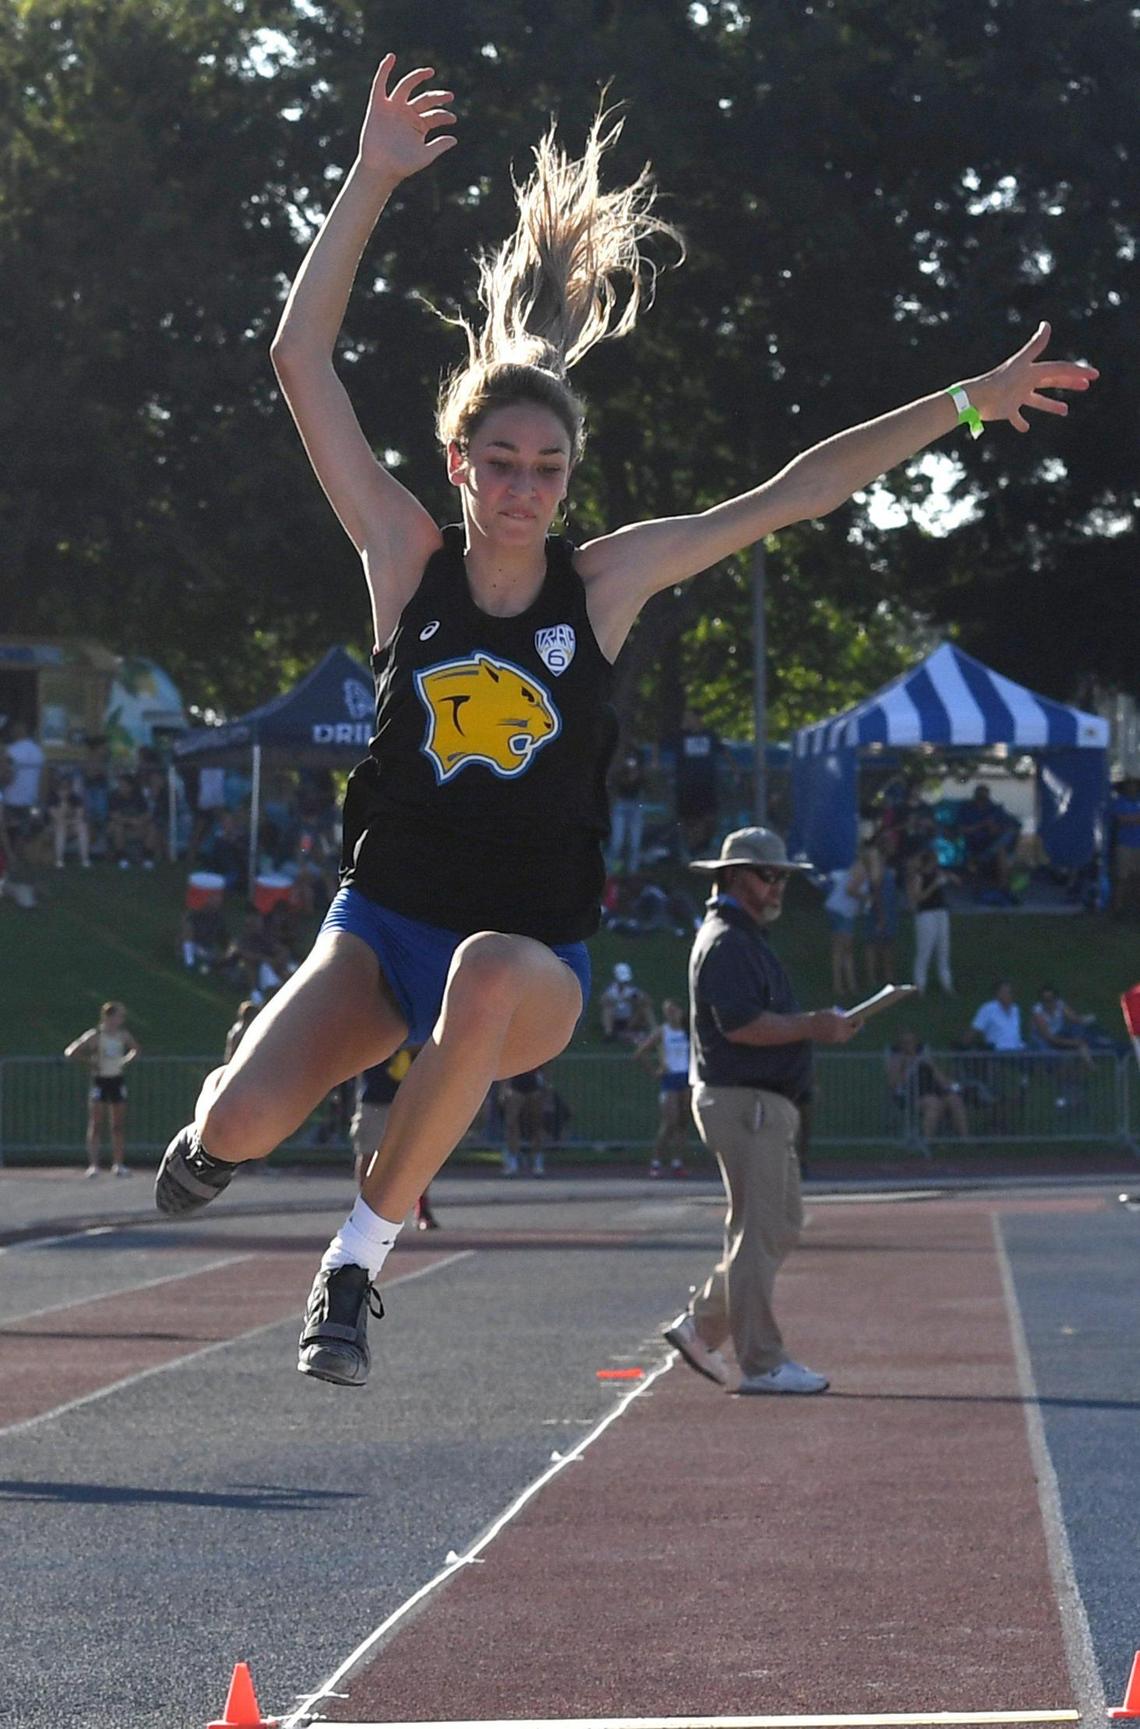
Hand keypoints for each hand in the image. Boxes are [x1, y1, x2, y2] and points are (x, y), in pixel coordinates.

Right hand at [357, 53, 456, 183]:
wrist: (381, 168)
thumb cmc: (402, 165)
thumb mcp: (425, 156)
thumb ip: (439, 146)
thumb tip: (454, 139)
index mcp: (418, 125)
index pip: (434, 114)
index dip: (444, 115)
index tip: (453, 119)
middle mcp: (407, 113)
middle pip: (424, 99)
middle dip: (437, 96)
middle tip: (450, 96)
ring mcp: (393, 108)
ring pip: (406, 86)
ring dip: (418, 77)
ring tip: (430, 72)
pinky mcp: (378, 105)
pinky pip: (380, 84)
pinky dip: (384, 70)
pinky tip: (391, 58)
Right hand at [811, 1010, 859, 1044]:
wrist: (808, 1026)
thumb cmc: (819, 1017)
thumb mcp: (830, 1013)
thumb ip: (840, 1016)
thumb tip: (849, 1017)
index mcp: (840, 1020)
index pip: (854, 1021)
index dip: (859, 1021)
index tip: (861, 1018)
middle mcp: (839, 1029)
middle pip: (852, 1031)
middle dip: (855, 1028)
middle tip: (858, 1025)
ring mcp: (836, 1036)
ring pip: (847, 1036)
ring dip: (849, 1033)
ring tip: (850, 1029)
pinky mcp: (832, 1041)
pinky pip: (840, 1039)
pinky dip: (842, 1036)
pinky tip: (842, 1033)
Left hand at [966, 322, 1097, 432]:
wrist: (978, 398)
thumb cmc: (1001, 381)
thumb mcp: (1022, 363)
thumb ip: (1035, 345)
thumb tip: (1046, 324)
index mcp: (1032, 371)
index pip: (1059, 369)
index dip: (1077, 371)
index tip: (1094, 375)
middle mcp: (1026, 382)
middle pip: (1051, 381)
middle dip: (1069, 383)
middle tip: (1086, 386)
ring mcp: (1017, 396)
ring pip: (1038, 400)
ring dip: (1051, 405)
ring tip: (1065, 410)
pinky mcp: (1007, 410)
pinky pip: (1017, 417)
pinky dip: (1021, 422)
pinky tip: (1026, 427)